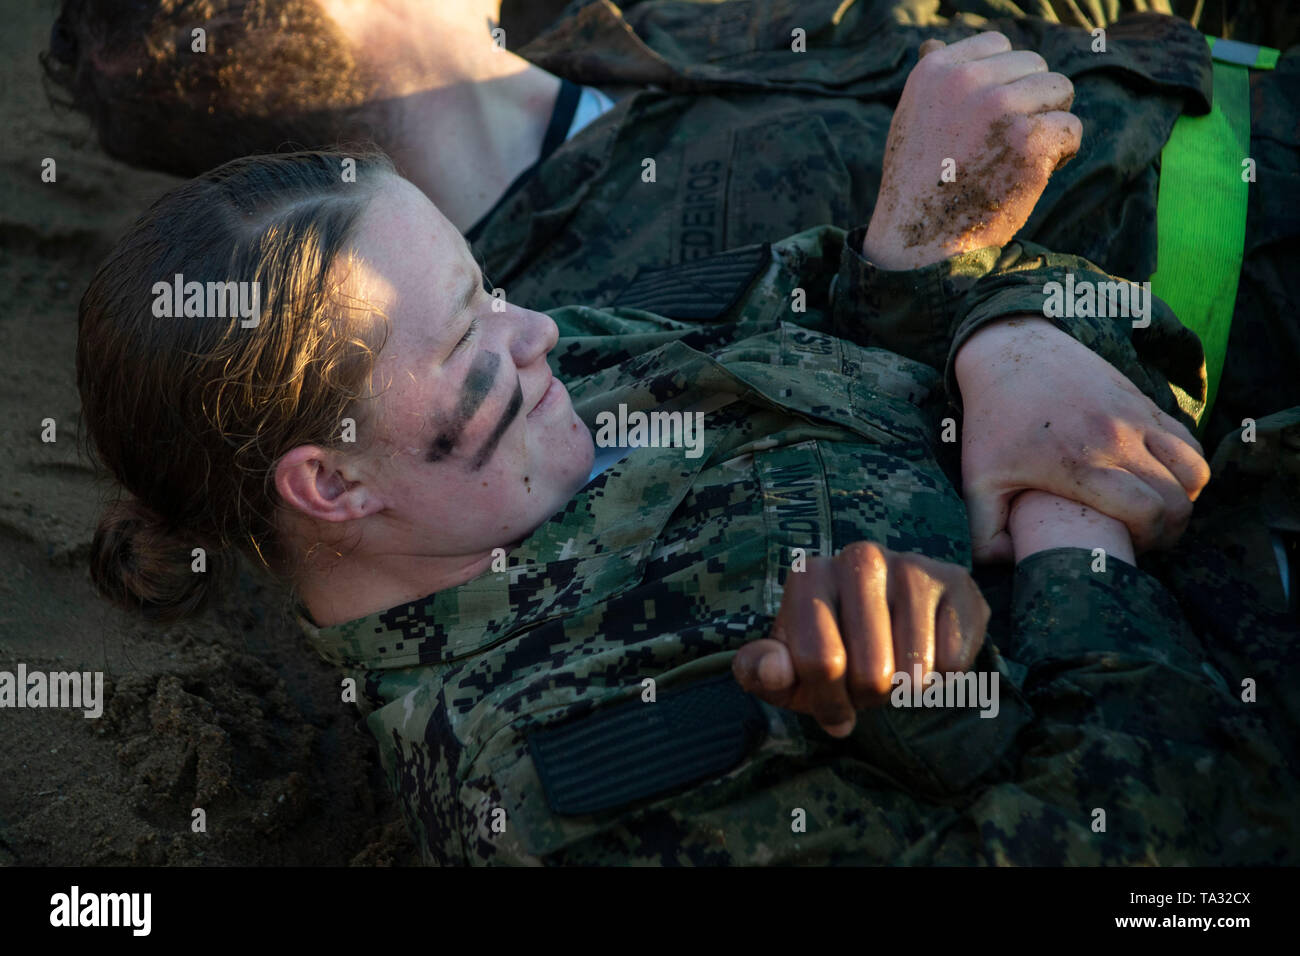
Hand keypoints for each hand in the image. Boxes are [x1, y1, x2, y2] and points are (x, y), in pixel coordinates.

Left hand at [732, 542, 989, 737]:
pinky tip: (927, 652)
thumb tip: (774, 671)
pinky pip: (954, 661)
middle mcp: (860, 558)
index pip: (821, 663)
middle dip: (870, 697)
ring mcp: (912, 565)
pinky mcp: (956, 581)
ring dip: (906, 690)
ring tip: (895, 667)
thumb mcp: (785, 670)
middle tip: (868, 682)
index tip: (832, 703)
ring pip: (915, 671)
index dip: (829, 702)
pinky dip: (942, 676)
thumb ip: (761, 672)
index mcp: (809, 576)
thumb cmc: (827, 651)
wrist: (888, 624)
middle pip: (872, 672)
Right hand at [863, 31, 1081, 269]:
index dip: (1005, 81)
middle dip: (1031, 102)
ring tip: (1017, 157)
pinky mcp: (1029, 140)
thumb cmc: (918, 183)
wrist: (919, 240)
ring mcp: (1000, 109)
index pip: (998, 45)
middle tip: (1003, 146)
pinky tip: (1031, 175)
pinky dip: (1062, 154)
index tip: (988, 120)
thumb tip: (932, 43)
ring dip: (1049, 123)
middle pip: (1035, 65)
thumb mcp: (911, 118)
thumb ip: (935, 82)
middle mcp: (967, 82)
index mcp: (936, 70)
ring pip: (1060, 89)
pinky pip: (1071, 128)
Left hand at [956, 317, 1209, 561]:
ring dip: (1186, 496)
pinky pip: (1187, 438)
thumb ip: (985, 532)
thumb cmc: (992, 421)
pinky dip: (1185, 464)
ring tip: (1160, 510)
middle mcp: (1118, 438)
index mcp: (1082, 464)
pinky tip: (1161, 478)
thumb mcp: (976, 480)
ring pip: (1194, 466)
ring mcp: (1136, 415)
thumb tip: (1008, 564)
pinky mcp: (1143, 398)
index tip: (1129, 548)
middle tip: (1148, 539)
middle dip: (1171, 529)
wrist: (1008, 352)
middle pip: (1178, 498)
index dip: (1149, 541)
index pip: (1147, 513)